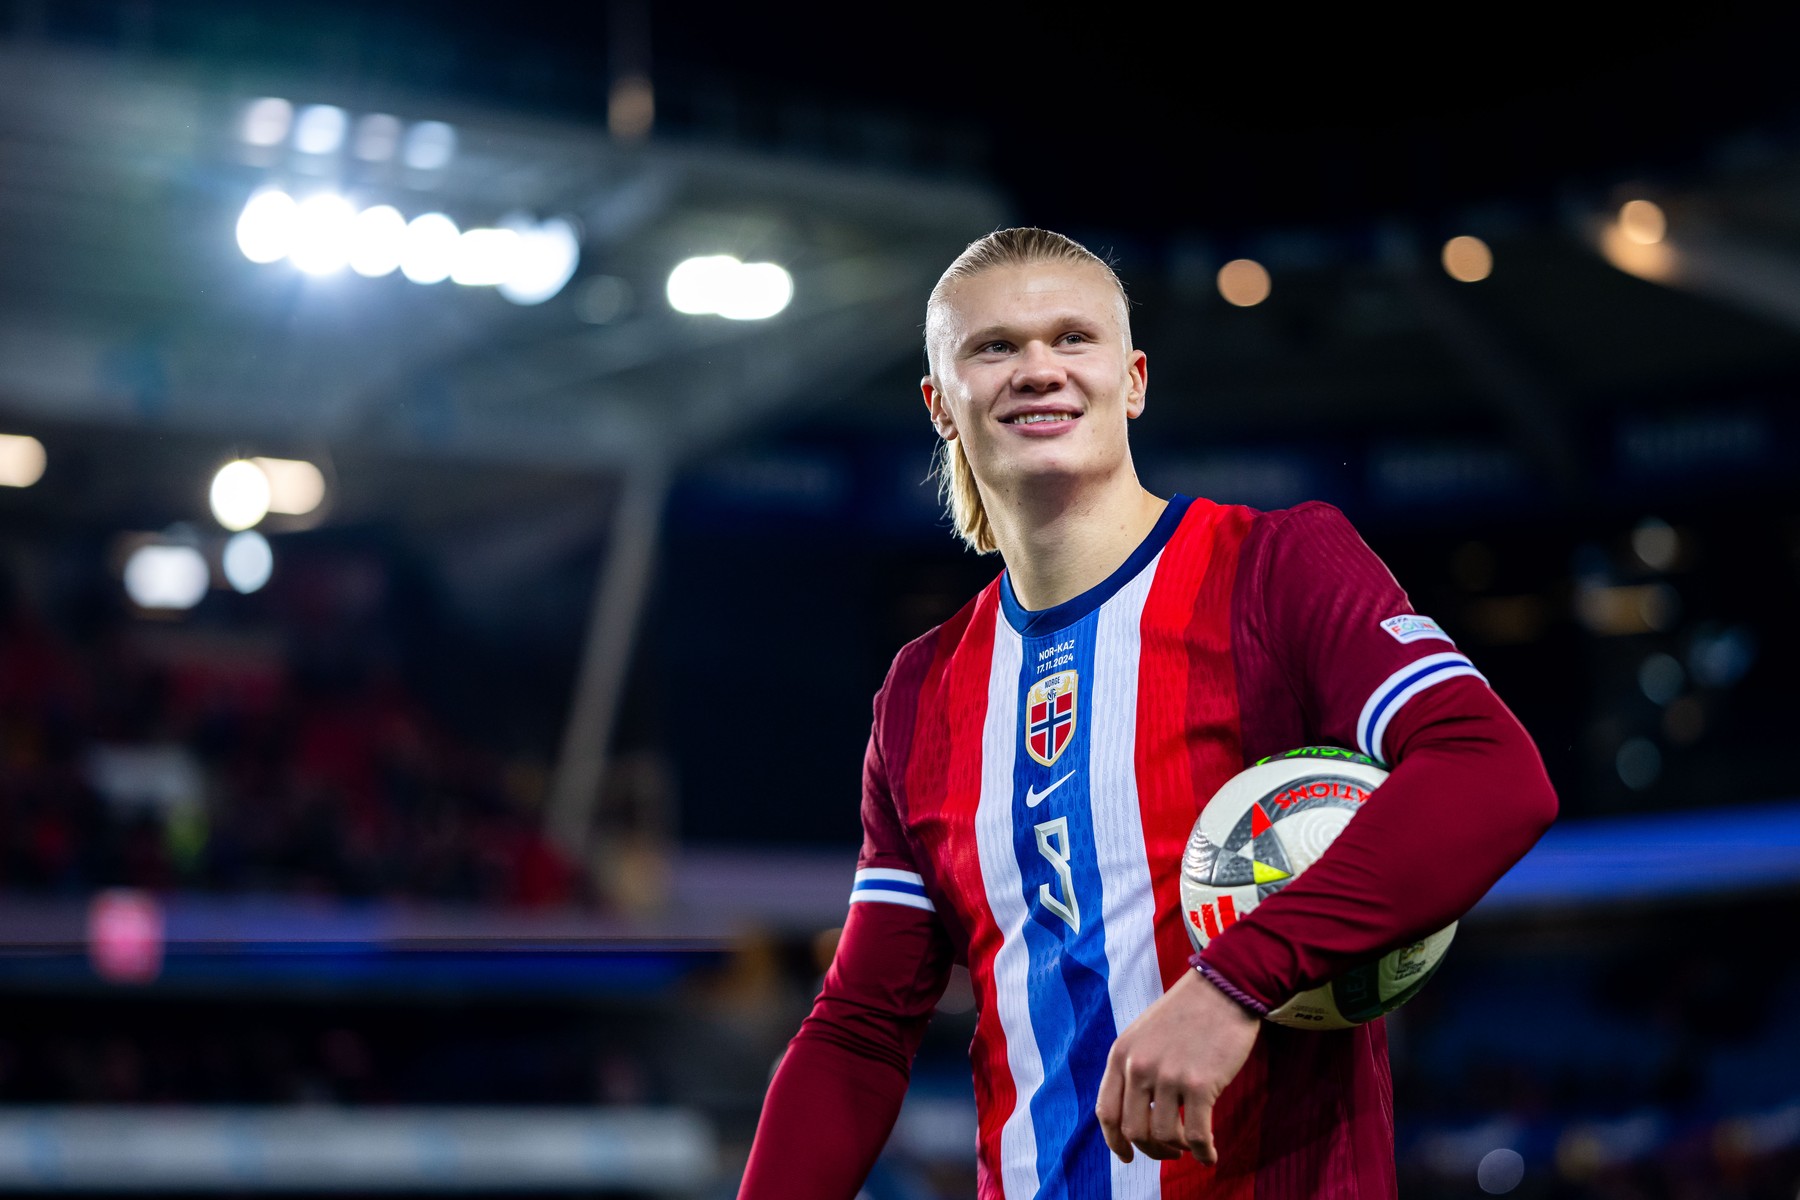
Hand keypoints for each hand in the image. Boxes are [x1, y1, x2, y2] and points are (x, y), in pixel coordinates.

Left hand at [1094, 968, 1260, 1164]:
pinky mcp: (1200, 1084)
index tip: (1127, 1155)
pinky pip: (1195, 1134)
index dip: (1115, 1141)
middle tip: (1168, 1151)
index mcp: (1121, 1054)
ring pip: (1163, 1136)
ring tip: (1190, 1146)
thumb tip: (1136, 1111)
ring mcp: (1168, 1076)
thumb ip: (1133, 1066)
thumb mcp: (1143, 1034)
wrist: (1223, 988)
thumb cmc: (1188, 1012)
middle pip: (1133, 1130)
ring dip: (1177, 1149)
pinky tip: (1210, 1155)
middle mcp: (1138, 1066)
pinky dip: (1202, 1152)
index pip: (1106, 1111)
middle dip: (1151, 1149)